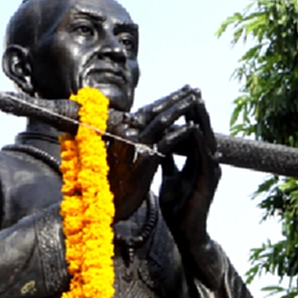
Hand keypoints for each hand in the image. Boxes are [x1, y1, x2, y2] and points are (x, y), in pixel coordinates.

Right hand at [107, 86, 201, 220]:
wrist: (101, 208)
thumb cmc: (109, 183)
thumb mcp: (119, 156)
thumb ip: (129, 140)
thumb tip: (138, 126)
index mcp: (120, 131)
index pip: (147, 111)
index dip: (166, 100)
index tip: (182, 92)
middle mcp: (125, 133)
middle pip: (155, 111)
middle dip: (177, 99)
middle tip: (194, 89)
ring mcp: (133, 146)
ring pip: (161, 122)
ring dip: (181, 109)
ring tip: (196, 100)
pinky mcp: (143, 162)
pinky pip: (165, 144)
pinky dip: (180, 134)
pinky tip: (192, 127)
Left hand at [157, 93, 219, 249]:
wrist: (184, 231)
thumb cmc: (177, 206)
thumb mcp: (168, 176)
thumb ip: (167, 160)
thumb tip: (158, 144)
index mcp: (197, 160)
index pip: (193, 131)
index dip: (188, 114)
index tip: (182, 95)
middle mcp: (207, 162)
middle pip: (202, 130)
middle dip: (197, 110)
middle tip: (193, 89)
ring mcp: (210, 170)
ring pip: (205, 139)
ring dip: (201, 120)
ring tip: (196, 101)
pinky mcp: (208, 180)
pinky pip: (204, 157)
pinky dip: (198, 142)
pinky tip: (193, 129)